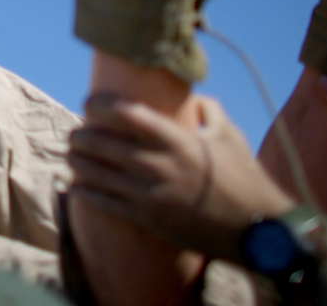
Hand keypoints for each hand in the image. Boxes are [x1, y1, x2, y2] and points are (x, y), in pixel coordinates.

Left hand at [69, 94, 293, 261]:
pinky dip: (86, 193)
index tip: (89, 102)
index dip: (100, 104)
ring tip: (71, 155)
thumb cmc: (244, 177)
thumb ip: (208, 110)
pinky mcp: (147, 219)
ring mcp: (149, 194)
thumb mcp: (229, 135)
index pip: (125, 112)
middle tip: (75, 132)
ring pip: (97, 174)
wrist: (255, 228)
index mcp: (176, 139)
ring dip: (78, 162)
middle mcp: (157, 164)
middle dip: (82, 135)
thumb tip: (192, 98)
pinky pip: (106, 204)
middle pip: (102, 143)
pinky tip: (75, 186)